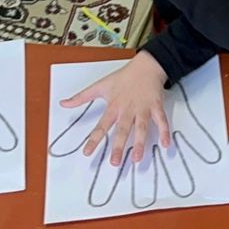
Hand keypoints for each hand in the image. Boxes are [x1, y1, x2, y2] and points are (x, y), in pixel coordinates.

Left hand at [49, 77, 224, 207]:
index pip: (102, 126)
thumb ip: (81, 97)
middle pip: (123, 130)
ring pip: (142, 128)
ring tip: (138, 159)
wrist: (146, 66)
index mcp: (114, 107)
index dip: (94, 140)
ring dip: (141, 144)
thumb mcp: (100, 86)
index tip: (87, 153)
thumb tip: (63, 103)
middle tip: (115, 163)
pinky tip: (166, 144)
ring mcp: (143, 109)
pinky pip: (161, 121)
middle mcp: (128, 110)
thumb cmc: (123, 77)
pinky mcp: (156, 106)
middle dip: (119, 147)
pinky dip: (165, 132)